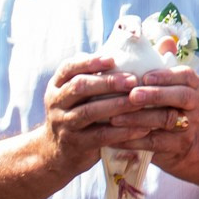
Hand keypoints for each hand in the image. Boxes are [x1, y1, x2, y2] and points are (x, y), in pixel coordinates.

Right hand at [39, 55, 158, 173]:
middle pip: (79, 87)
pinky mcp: (76, 144)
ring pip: (89, 112)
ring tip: (139, 101)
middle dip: (107, 82)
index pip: (69, 67)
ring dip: (116, 105)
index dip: (90, 62)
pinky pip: (100, 136)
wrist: (57, 152)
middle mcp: (57, 102)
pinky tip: (141, 127)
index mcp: (58, 85)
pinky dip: (122, 131)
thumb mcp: (78, 93)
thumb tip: (132, 46)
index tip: (112, 59)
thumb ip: (95, 73)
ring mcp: (64, 124)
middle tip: (133, 80)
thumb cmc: (79, 112)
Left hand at [126, 57, 198, 167]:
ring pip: (166, 121)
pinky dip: (134, 141)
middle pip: (180, 97)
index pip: (185, 75)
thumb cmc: (167, 104)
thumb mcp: (168, 83)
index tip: (144, 76)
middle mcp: (196, 103)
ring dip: (139, 119)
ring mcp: (190, 126)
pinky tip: (115, 138)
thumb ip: (164, 62)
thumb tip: (165, 39)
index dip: (165, 76)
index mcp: (193, 84)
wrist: (182, 142)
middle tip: (131, 95)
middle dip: (155, 95)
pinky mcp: (179, 147)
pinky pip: (156, 143)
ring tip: (115, 118)